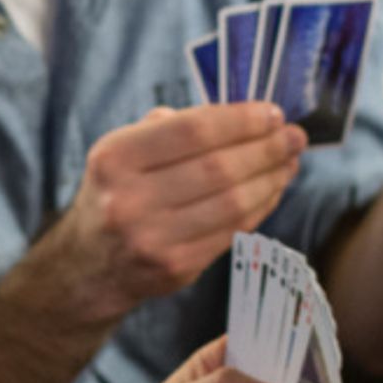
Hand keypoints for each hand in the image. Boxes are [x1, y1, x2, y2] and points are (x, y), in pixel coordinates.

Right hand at [57, 105, 305, 326]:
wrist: (89, 264)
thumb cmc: (117, 193)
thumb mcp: (123, 151)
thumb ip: (173, 128)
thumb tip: (248, 118)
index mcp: (115, 159)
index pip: (193, 131)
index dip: (242, 120)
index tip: (274, 114)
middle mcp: (128, 201)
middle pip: (219, 168)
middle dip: (266, 149)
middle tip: (294, 137)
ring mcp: (152, 240)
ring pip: (233, 203)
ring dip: (271, 179)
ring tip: (289, 161)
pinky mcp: (175, 269)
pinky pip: (233, 231)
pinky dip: (261, 207)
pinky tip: (272, 189)